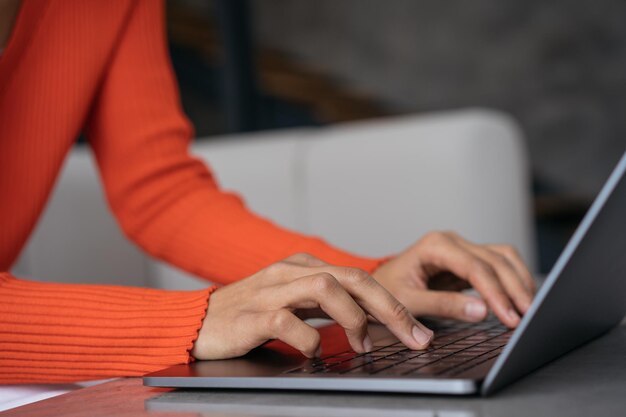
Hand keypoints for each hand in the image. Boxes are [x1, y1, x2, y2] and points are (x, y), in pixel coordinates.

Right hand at [192, 254, 432, 359]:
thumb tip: (369, 322)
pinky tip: (311, 353)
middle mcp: (290, 272)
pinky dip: (309, 341)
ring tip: (362, 346)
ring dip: (353, 319)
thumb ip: (325, 305)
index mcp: (302, 266)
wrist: (196, 321)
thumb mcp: (291, 302)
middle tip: (414, 337)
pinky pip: (289, 322)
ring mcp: (270, 291)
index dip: (393, 303)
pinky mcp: (251, 315)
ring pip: (325, 288)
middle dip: (390, 308)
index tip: (417, 330)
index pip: (358, 277)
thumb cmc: (247, 314)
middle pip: (352, 278)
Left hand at [373, 231, 535, 327]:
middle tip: (528, 317)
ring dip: (519, 281)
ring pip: (503, 257)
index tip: (510, 316)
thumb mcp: (408, 301)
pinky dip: (513, 280)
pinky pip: (499, 264)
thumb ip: (443, 305)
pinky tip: (520, 300)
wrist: (377, 285)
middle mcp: (451, 241)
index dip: (496, 292)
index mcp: (435, 246)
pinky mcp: (469, 259)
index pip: (475, 267)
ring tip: (530, 309)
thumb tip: (481, 311)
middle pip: (495, 259)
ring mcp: (462, 248)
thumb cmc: (385, 290)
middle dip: (514, 288)